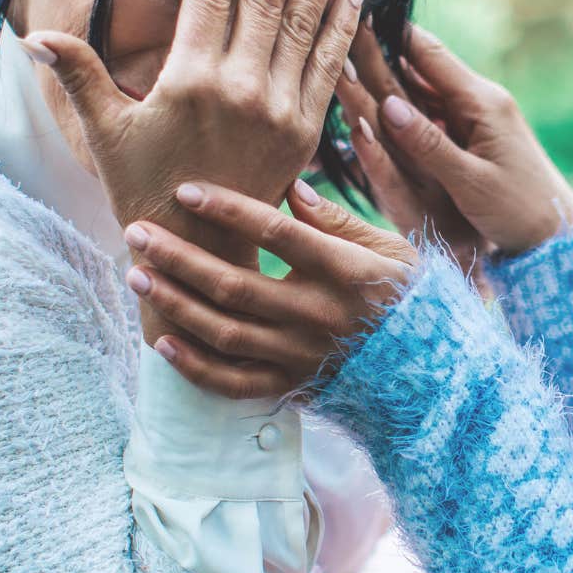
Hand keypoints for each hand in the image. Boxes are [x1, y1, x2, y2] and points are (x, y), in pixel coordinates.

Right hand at [22, 0, 364, 239]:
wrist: (198, 249)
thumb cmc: (142, 187)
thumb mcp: (104, 132)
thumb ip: (78, 75)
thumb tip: (31, 34)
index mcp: (189, 79)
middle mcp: (240, 89)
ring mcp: (279, 109)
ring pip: (304, 23)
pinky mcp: (306, 130)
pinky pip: (329, 64)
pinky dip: (343, 24)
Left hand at [123, 178, 416, 397]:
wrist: (434, 372)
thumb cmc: (411, 297)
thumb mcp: (390, 249)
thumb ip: (337, 220)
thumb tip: (288, 186)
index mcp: (345, 272)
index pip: (276, 233)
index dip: (227, 210)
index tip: (184, 190)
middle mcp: (319, 316)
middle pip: (235, 284)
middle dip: (179, 256)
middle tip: (137, 231)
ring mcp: (303, 356)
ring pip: (225, 332)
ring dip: (175, 304)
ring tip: (137, 276)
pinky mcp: (295, 387)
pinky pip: (236, 383)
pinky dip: (195, 367)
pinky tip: (163, 342)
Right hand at [341, 23, 572, 255]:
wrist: (557, 233)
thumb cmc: (519, 210)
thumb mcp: (471, 182)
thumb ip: (428, 145)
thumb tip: (387, 106)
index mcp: (481, 103)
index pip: (427, 54)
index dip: (390, 33)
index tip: (355, 13)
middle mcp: (479, 101)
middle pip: (421, 67)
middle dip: (381, 53)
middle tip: (341, 31)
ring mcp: (478, 116)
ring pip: (424, 90)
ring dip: (389, 79)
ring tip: (348, 59)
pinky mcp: (476, 134)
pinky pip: (434, 112)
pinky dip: (406, 107)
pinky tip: (378, 101)